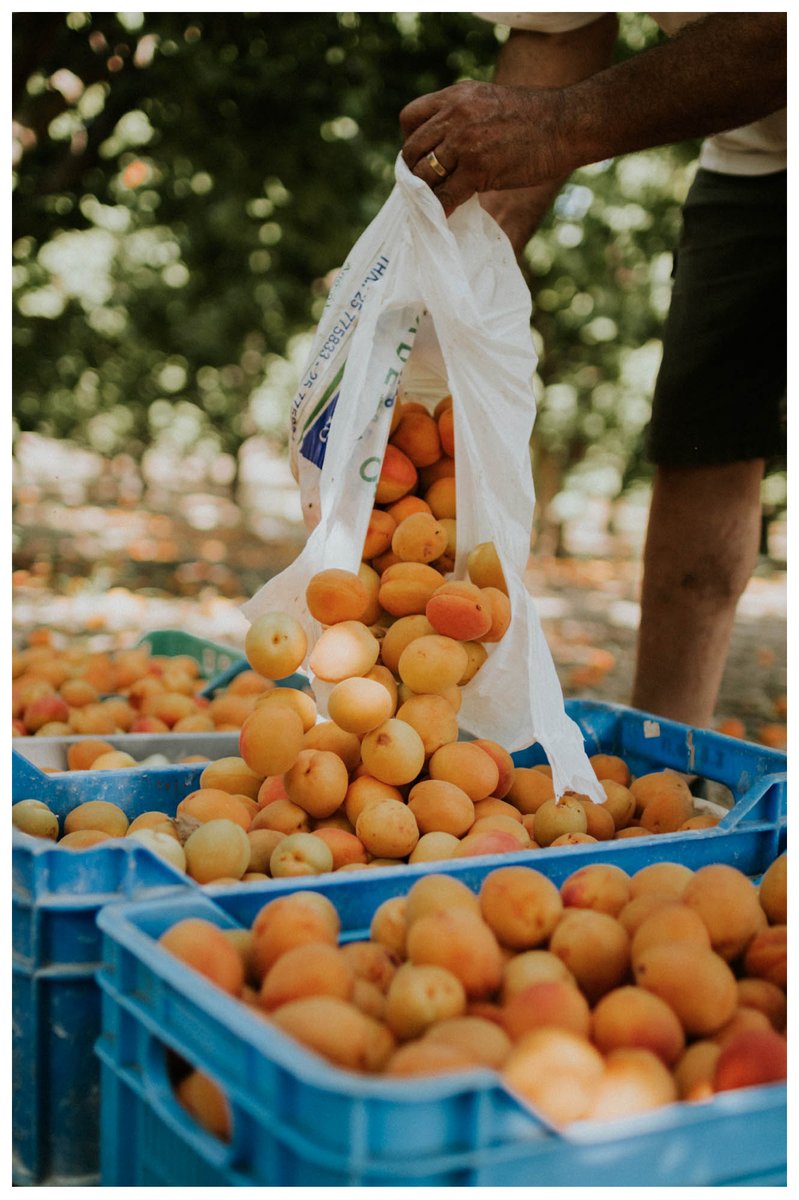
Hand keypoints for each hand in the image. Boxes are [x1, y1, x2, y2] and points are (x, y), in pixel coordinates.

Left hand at [400, 80, 573, 216]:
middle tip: (429, 186)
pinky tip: (446, 216)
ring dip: (427, 193)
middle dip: (416, 171)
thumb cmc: (535, 118)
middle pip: (411, 150)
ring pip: (424, 175)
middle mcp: (454, 115)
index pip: (410, 119)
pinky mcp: (476, 169)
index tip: (424, 156)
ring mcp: (464, 142)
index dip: (411, 141)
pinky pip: (444, 196)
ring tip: (438, 201)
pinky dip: (441, 210)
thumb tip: (444, 146)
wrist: (566, 124)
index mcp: (456, 96)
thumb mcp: (490, 101)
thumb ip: (463, 116)